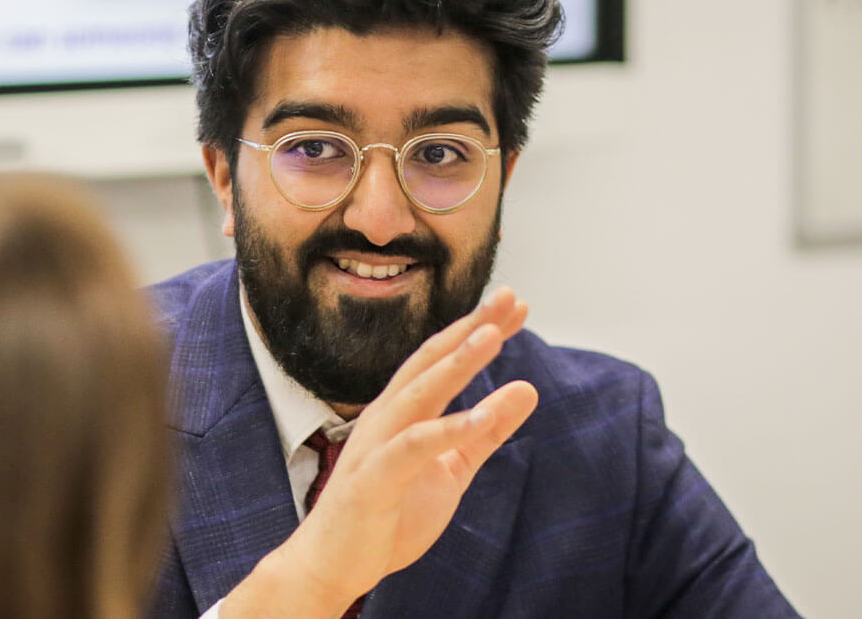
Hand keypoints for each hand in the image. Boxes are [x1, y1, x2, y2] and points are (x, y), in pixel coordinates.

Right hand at [224, 288, 539, 617]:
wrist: (334, 563)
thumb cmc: (388, 514)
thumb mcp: (450, 470)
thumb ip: (484, 433)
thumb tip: (527, 391)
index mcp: (402, 412)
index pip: (442, 360)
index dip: (478, 330)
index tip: (517, 304)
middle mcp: (386, 417)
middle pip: (430, 362)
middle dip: (470, 328)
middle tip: (509, 297)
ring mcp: (376, 444)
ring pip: (417, 393)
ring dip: (456, 363)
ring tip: (492, 336)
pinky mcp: (372, 478)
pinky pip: (411, 447)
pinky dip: (446, 430)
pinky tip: (481, 416)